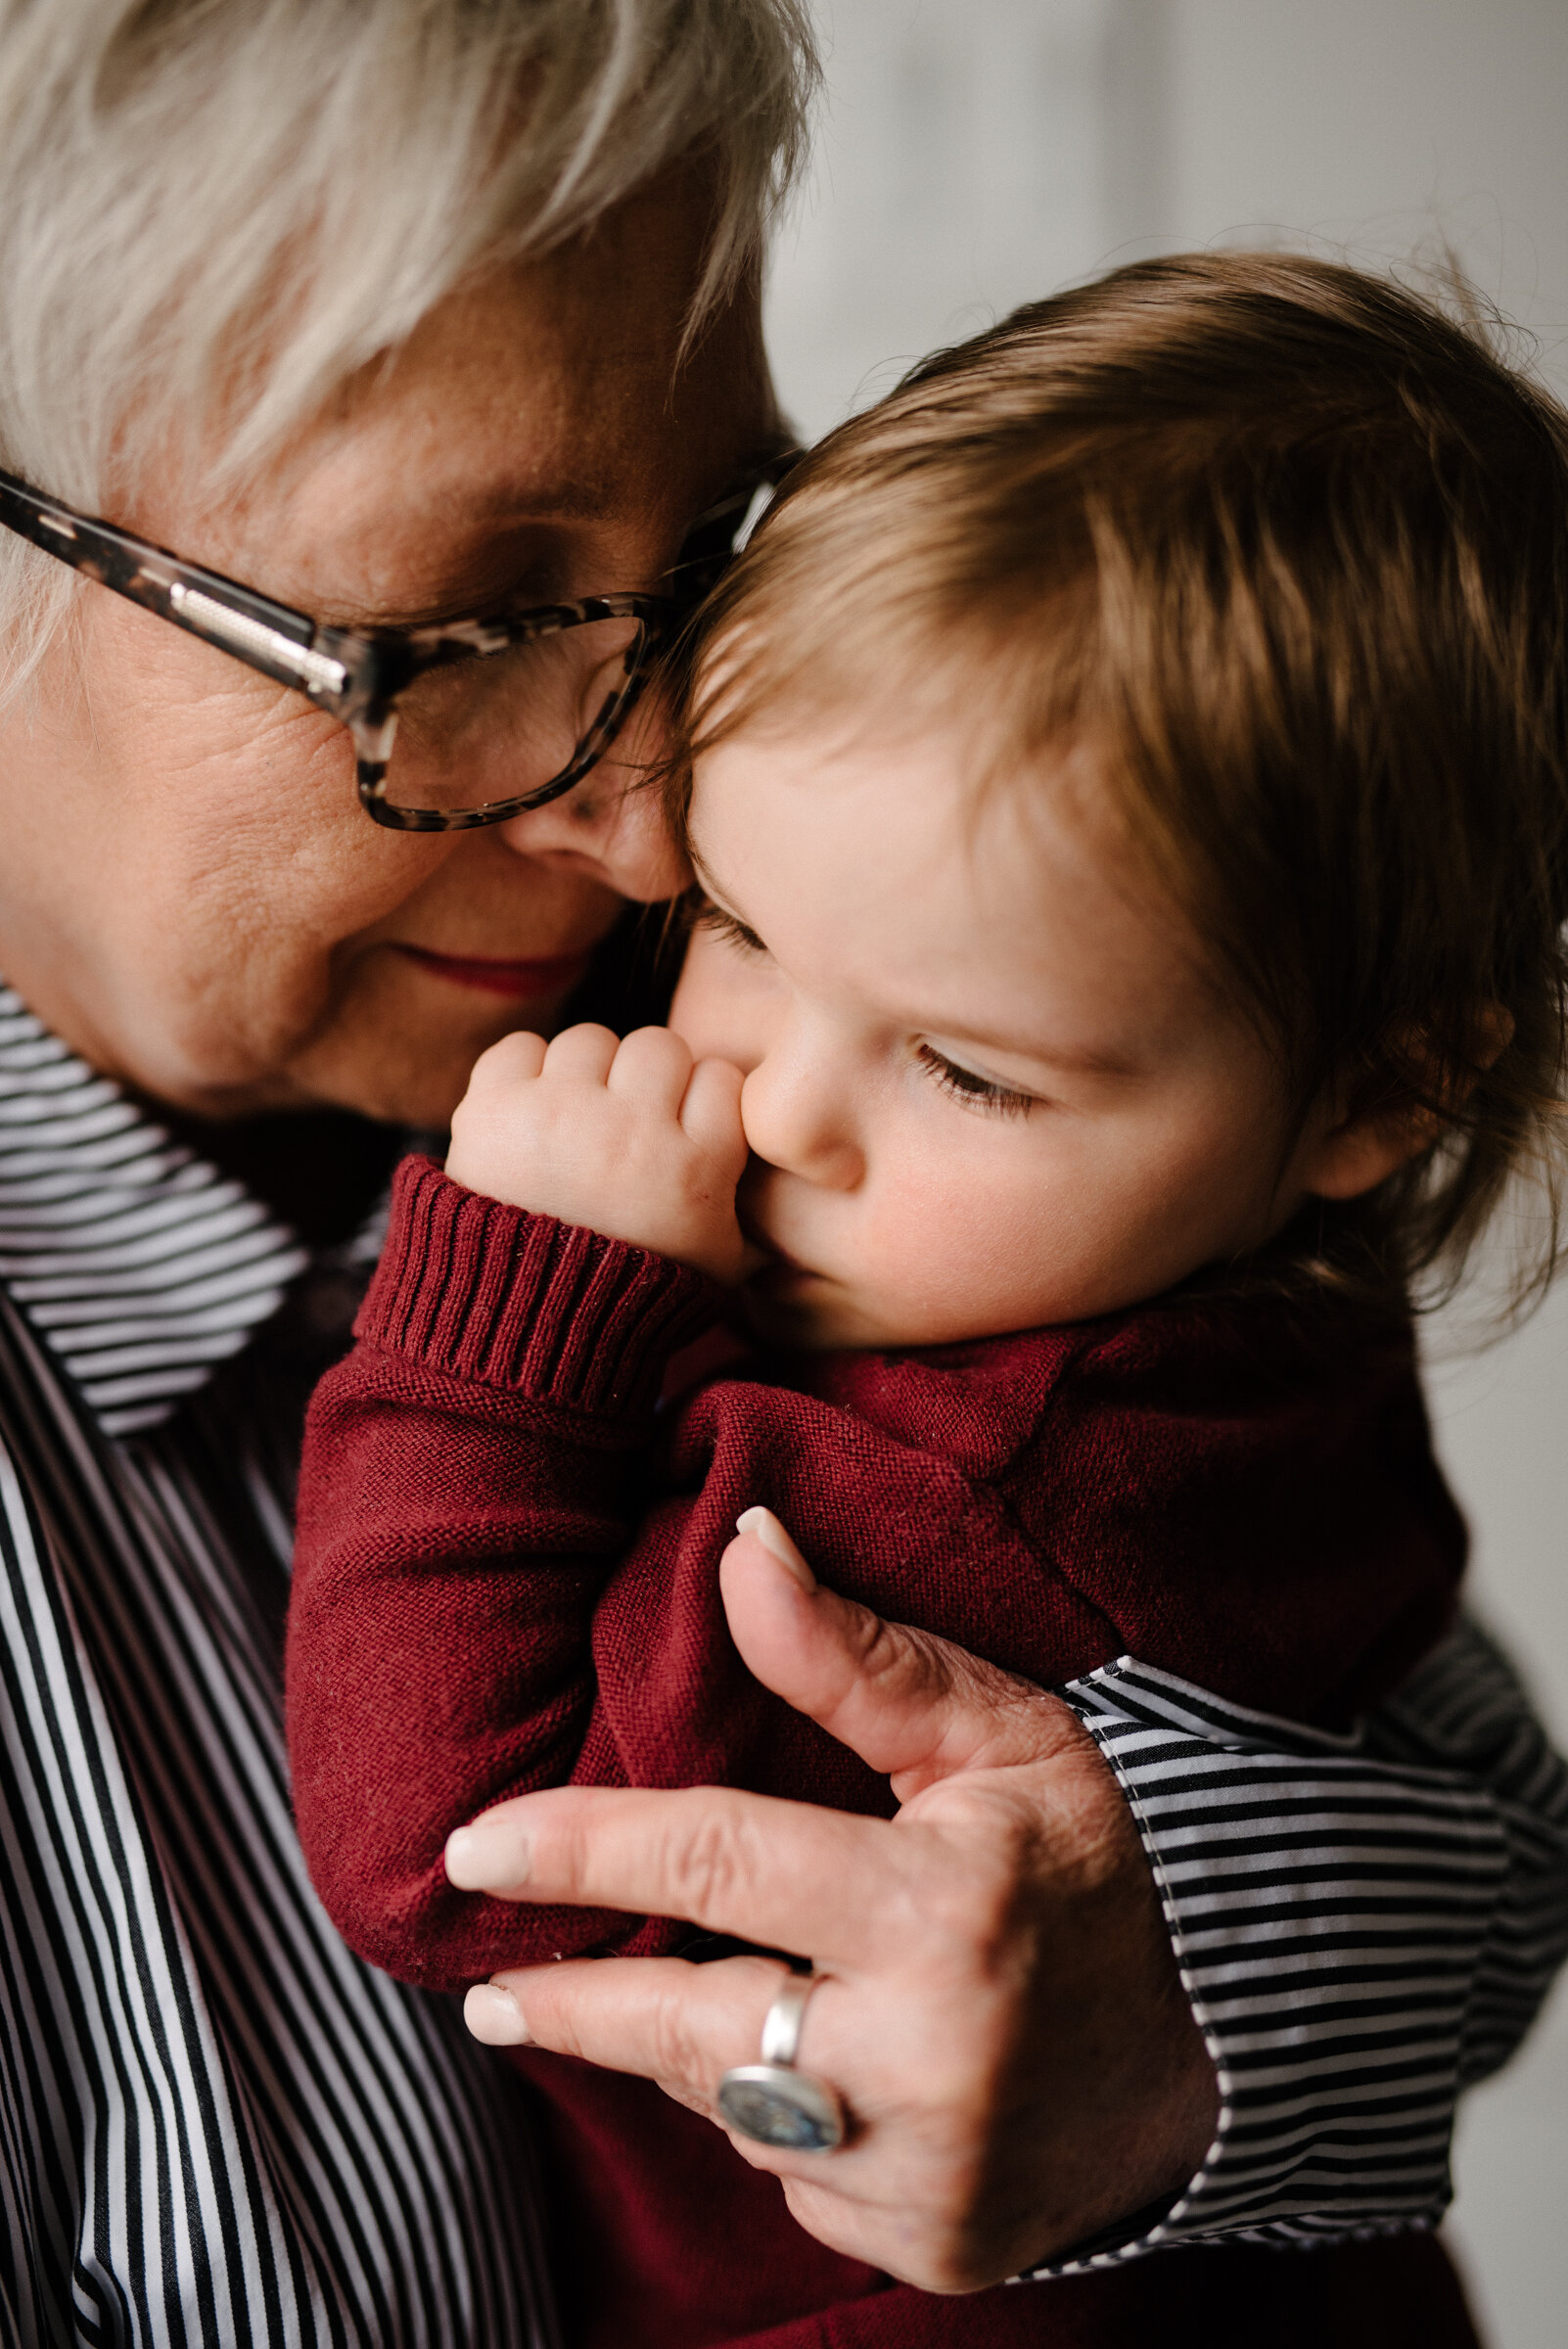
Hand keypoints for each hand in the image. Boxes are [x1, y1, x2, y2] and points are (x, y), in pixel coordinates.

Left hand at [445, 1513, 1219, 2288]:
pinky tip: (831, 2072)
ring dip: (700, 2049)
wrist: (1218, 2044)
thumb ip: (853, 1656)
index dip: (581, 1848)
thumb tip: (740, 1544)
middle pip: (688, 2027)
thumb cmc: (1082, 1861)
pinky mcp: (929, 2249)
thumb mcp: (994, 1735)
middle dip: (575, 2002)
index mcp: (942, 1911)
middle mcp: (929, 2060)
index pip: (717, 1857)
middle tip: (493, 1991)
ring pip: (732, 2107)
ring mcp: (928, 2175)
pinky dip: (787, 2119)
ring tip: (717, 1997)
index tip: (476, 1849)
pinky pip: (795, 2178)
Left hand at [446, 1023, 750, 1282]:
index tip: (681, 1126)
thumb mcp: (720, 1263)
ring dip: (587, 1074)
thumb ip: (749, 1202)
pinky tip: (531, 1114)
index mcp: (692, 1167)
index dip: (701, 1096)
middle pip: (658, 1046)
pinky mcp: (494, 1113)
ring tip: (575, 1124)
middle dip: (648, 1078)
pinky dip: (525, 1073)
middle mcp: (630, 1131)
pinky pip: (519, 1047)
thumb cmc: (632, 1296)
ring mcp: (558, 1116)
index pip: (720, 1076)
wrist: (527, 1331)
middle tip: (628, 1122)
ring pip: (590, 1040)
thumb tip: (777, 1163)